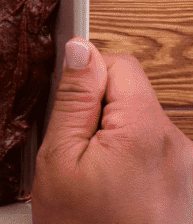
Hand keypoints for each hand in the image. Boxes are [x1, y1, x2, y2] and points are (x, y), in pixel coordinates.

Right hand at [33, 38, 192, 223]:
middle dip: (96, 112)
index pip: (119, 63)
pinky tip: (107, 190)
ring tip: (91, 178)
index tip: (68, 109)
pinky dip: (124, 160)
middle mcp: (176, 143)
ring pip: (136, 122)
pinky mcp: (183, 182)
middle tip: (74, 153)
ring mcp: (184, 164)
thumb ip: (73, 100)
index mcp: (145, 130)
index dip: (85, 78)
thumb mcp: (59, 160)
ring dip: (109, 138)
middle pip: (130, 93)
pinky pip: (146, 149)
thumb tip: (78, 50)